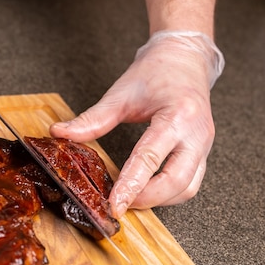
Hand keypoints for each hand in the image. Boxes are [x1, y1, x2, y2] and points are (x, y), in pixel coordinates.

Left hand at [50, 31, 223, 218]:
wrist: (184, 58)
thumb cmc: (156, 72)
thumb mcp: (120, 94)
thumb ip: (92, 120)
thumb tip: (60, 133)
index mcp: (177, 116)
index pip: (149, 158)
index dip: (130, 186)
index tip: (113, 205)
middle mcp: (197, 134)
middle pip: (177, 182)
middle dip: (146, 199)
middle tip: (118, 205)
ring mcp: (204, 145)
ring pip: (187, 189)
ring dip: (158, 200)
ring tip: (129, 199)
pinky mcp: (203, 153)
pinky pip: (190, 184)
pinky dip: (168, 194)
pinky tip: (146, 193)